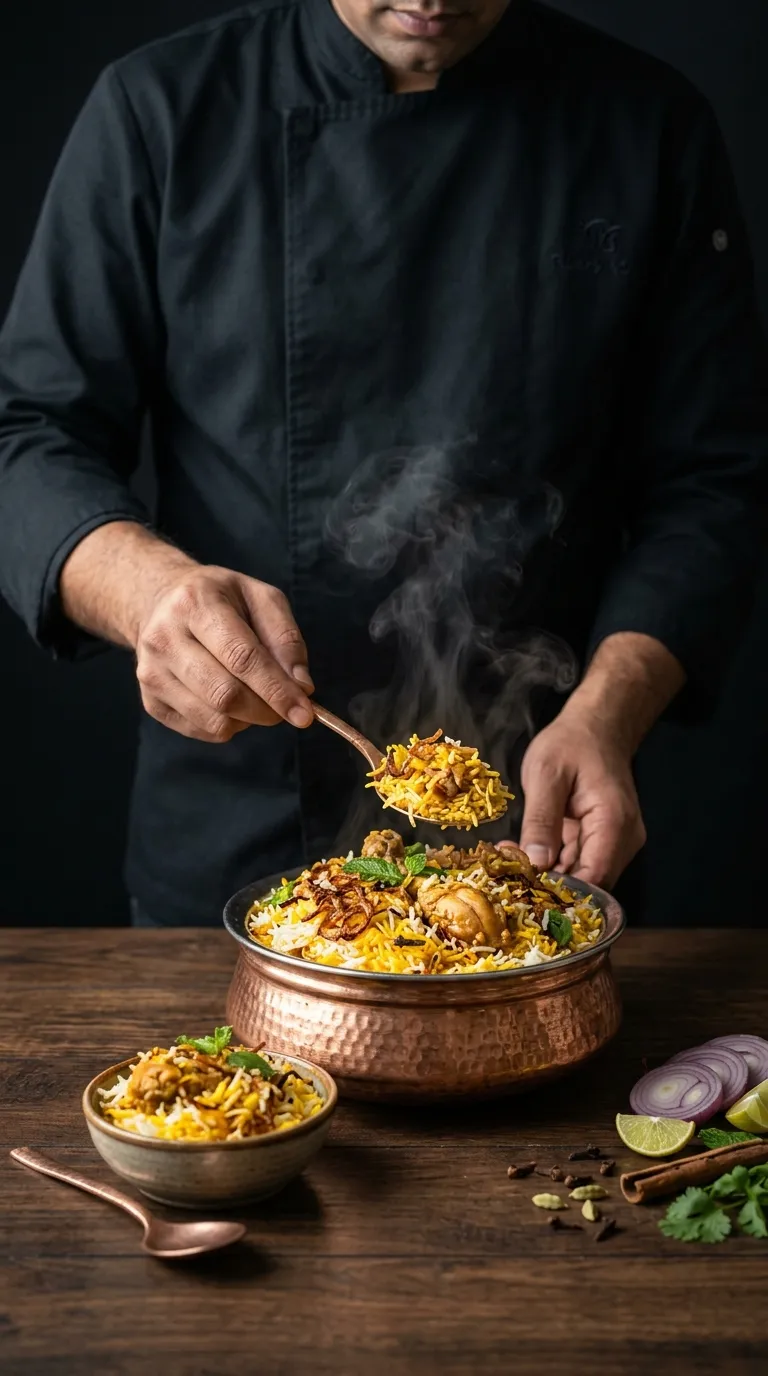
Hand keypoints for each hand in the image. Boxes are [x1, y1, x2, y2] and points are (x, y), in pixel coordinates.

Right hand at [135, 566, 314, 742]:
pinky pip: (202, 730)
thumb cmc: (219, 600)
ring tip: (254, 697)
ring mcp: (152, 673)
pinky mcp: (150, 701)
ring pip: (214, 720)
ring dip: (248, 719)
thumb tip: (301, 686)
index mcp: (196, 603)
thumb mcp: (260, 598)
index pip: (242, 657)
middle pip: (225, 694)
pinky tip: (228, 701)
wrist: (158, 602)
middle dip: (266, 710)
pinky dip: (228, 725)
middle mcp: (165, 638)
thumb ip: (286, 638)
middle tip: (285, 708)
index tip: (304, 713)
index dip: (277, 690)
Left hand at [516, 709, 645, 888]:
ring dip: (547, 876)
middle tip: (507, 876)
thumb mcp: (546, 775)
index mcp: (613, 824)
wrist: (596, 727)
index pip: (594, 880)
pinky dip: (553, 864)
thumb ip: (541, 821)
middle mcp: (622, 840)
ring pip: (582, 877)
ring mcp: (615, 842)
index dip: (560, 893)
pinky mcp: (602, 841)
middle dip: (549, 887)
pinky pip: (578, 863)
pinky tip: (524, 855)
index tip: (522, 890)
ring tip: (510, 864)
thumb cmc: (572, 744)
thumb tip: (535, 864)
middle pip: (589, 884)